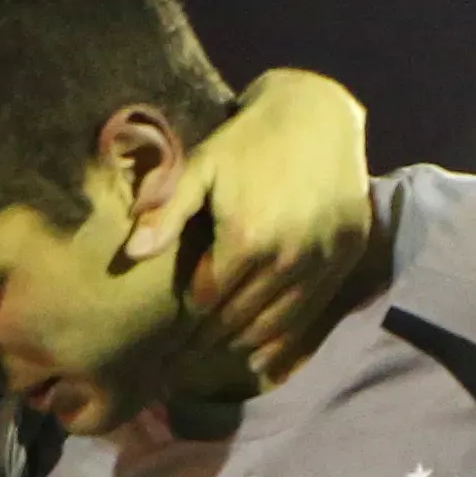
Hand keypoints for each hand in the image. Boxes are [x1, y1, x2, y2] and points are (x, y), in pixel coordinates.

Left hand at [170, 67, 376, 387]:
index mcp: (245, 238)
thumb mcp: (202, 167)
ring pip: (274, 324)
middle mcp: (286, 259)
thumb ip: (166, 212)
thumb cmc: (249, 141)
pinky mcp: (344, 261)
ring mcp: (319, 264)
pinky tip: (259, 354)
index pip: (206, 301)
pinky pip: (308, 315)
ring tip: (216, 355)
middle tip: (183, 359)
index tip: (167, 338)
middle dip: (207, 341)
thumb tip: (131, 256)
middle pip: (238, 319)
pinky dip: (282, 340)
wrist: (318, 116)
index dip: (184, 321)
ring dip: (242, 344)